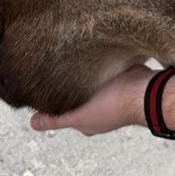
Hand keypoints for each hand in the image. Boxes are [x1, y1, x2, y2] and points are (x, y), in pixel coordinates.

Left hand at [30, 65, 151, 135]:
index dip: (52, 101)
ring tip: (64, 54)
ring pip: (86, 81)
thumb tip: (32, 124)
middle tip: (49, 64)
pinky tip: (82, 51)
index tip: (41, 84)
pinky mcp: (116, 75)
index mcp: (88, 121)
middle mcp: (97, 108)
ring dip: (79, 71)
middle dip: (65, 83)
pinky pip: (99, 69)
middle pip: (75, 95)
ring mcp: (108, 92)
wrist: (142, 90)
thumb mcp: (77, 115)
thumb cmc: (110, 106)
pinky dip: (92, 63)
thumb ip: (55, 119)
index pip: (64, 111)